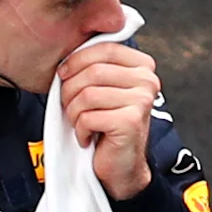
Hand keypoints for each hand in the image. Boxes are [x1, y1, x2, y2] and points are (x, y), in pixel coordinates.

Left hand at [55, 39, 161, 199]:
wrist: (121, 166)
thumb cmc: (108, 126)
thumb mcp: (103, 88)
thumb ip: (97, 65)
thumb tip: (72, 45)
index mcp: (143, 67)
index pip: (105, 48)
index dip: (77, 59)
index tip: (64, 74)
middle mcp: (147, 81)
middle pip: (93, 71)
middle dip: (71, 90)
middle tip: (70, 107)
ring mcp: (141, 101)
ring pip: (87, 95)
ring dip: (74, 113)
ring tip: (80, 123)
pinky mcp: (130, 121)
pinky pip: (89, 117)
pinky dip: (80, 130)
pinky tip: (88, 136)